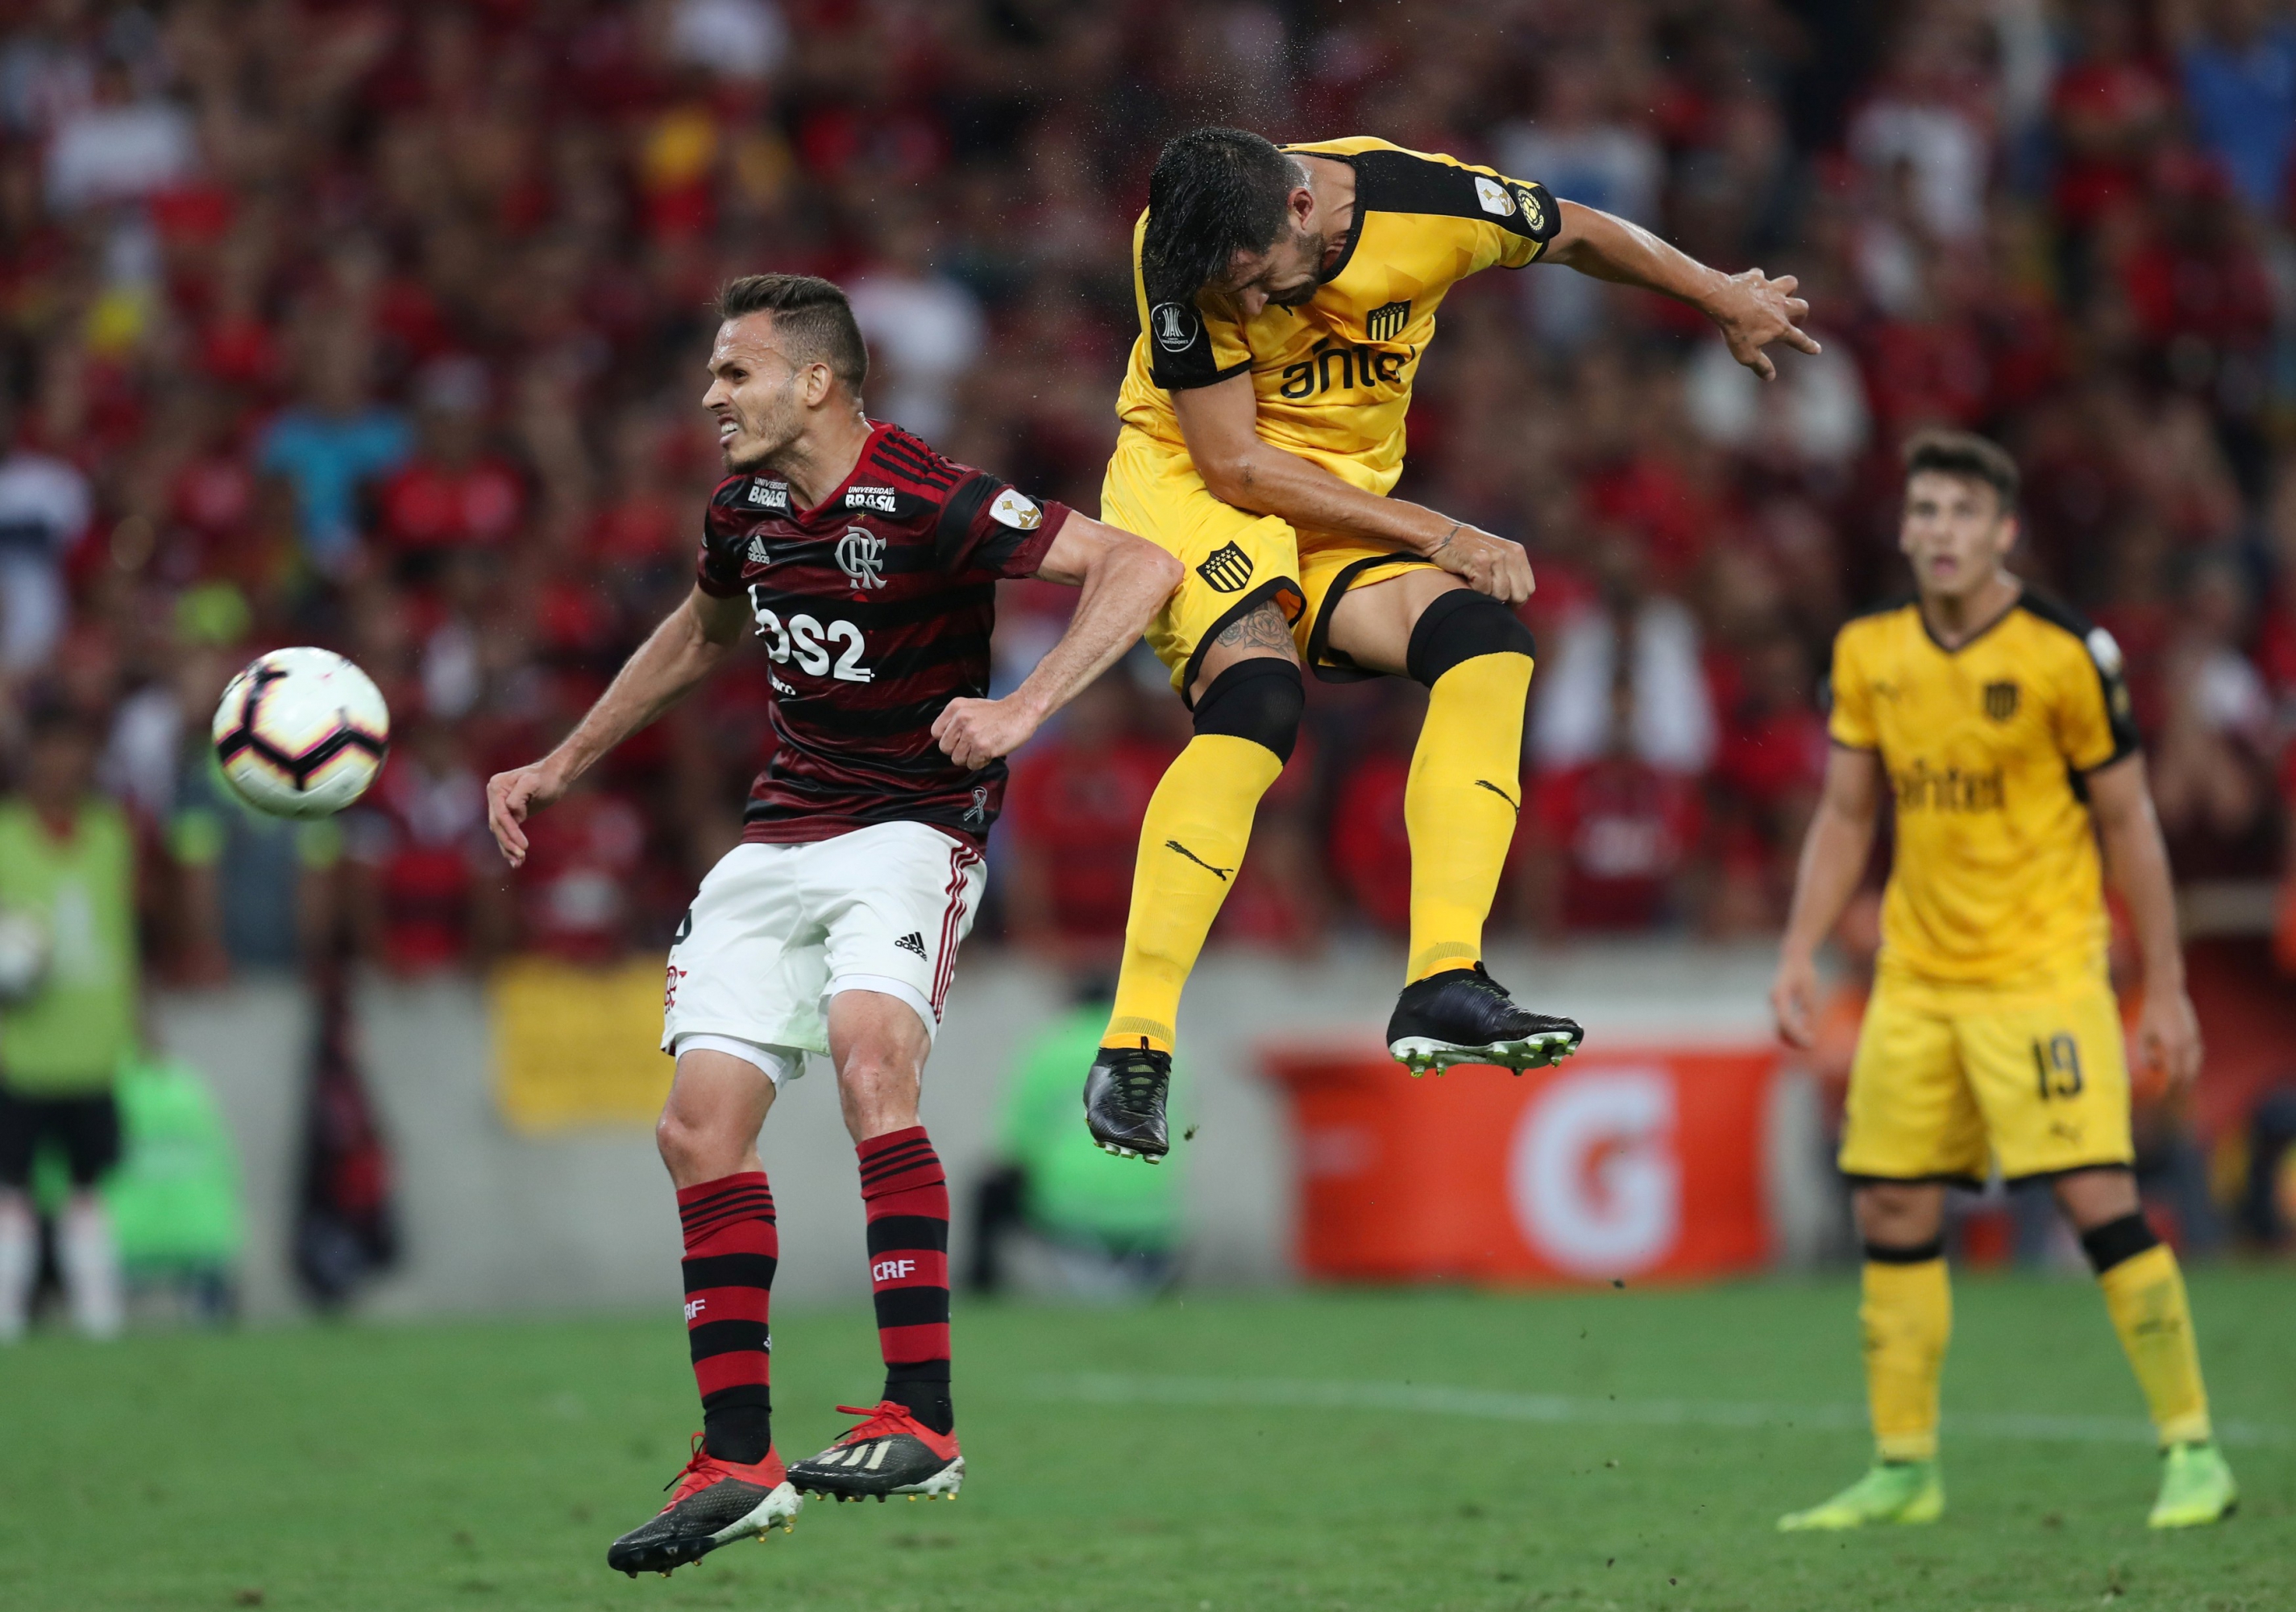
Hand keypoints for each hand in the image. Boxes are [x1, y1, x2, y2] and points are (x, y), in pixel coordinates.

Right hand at [486, 759, 568, 867]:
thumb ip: (518, 795)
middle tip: (521, 858)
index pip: (501, 814)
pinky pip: (506, 832)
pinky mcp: (507, 814)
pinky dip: (510, 845)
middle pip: (498, 825)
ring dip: (508, 849)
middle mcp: (494, 795)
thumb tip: (511, 811)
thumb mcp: (533, 783)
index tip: (524, 846)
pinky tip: (516, 859)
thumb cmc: (546, 778)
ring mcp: (498, 805)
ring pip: (500, 832)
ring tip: (518, 863)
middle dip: (508, 843)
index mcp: (497, 786)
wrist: (554, 776)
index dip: (511, 832)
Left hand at [933, 694, 1042, 769]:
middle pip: (945, 748)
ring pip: (957, 759)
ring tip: (983, 748)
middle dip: (959, 750)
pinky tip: (990, 752)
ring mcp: (971, 733)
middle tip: (973, 745)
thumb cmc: (998, 712)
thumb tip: (946, 741)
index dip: (949, 739)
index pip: (936, 732)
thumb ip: (955, 720)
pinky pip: (972, 764)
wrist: (1022, 710)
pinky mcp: (982, 746)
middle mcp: (961, 719)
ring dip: (970, 758)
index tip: (960, 739)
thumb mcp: (971, 707)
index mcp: (955, 707)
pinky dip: (981, 762)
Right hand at [1428, 523, 1534, 605]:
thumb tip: (1518, 601)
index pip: (1528, 589)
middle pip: (1518, 595)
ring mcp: (1496, 556)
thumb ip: (1510, 572)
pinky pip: (1483, 589)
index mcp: (1517, 552)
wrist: (1442, 535)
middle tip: (1488, 597)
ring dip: (1487, 597)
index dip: (1516, 601)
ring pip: (1501, 594)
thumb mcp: (1496, 555)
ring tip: (1476, 586)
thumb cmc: (1467, 551)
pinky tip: (1467, 581)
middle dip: (1504, 602)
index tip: (1503, 604)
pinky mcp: (1480, 560)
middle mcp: (1510, 553)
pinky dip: (1474, 591)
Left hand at [1704, 268, 1820, 380]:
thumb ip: (1760, 366)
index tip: (1816, 350)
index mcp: (1780, 327)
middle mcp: (1780, 307)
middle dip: (1801, 313)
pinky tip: (1750, 284)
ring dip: (1788, 289)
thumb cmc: (1735, 330)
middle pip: (1802, 306)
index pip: (1799, 339)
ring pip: (1791, 283)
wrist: (1723, 301)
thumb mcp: (1746, 355)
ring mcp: (1770, 290)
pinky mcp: (1756, 278)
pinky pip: (1760, 275)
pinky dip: (1757, 280)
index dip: (1808, 346)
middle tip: (1793, 319)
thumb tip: (1770, 377)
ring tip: (1779, 296)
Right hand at [1771, 952, 1819, 1048]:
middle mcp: (1775, 1000)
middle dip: (1795, 1040)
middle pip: (1780, 1027)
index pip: (1785, 1020)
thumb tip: (1808, 1031)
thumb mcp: (1811, 991)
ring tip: (1810, 1042)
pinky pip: (1783, 1024)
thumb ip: (1808, 1010)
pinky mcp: (1779, 1006)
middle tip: (1811, 1045)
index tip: (1810, 1043)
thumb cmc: (1804, 972)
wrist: (1794, 958)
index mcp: (1781, 993)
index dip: (1797, 1034)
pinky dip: (1793, 1032)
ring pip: (1779, 1028)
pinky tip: (1807, 1033)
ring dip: (1793, 1038)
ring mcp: (1775, 1003)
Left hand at [2134, 985, 2203, 1093]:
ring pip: (2195, 1065)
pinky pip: (2197, 1055)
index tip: (2164, 1097)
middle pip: (2188, 1074)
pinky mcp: (2196, 1034)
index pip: (2175, 1076)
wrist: (2166, 992)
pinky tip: (2187, 1068)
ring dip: (2189, 1077)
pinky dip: (2192, 1064)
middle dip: (2182, 1087)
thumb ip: (2147, 1055)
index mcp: (2173, 1048)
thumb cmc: (2150, 1013)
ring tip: (2181, 1087)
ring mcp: (2194, 1039)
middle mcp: (2187, 1046)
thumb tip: (2156, 1070)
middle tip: (2175, 1098)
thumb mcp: (2143, 1034)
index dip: (2170, 1088)